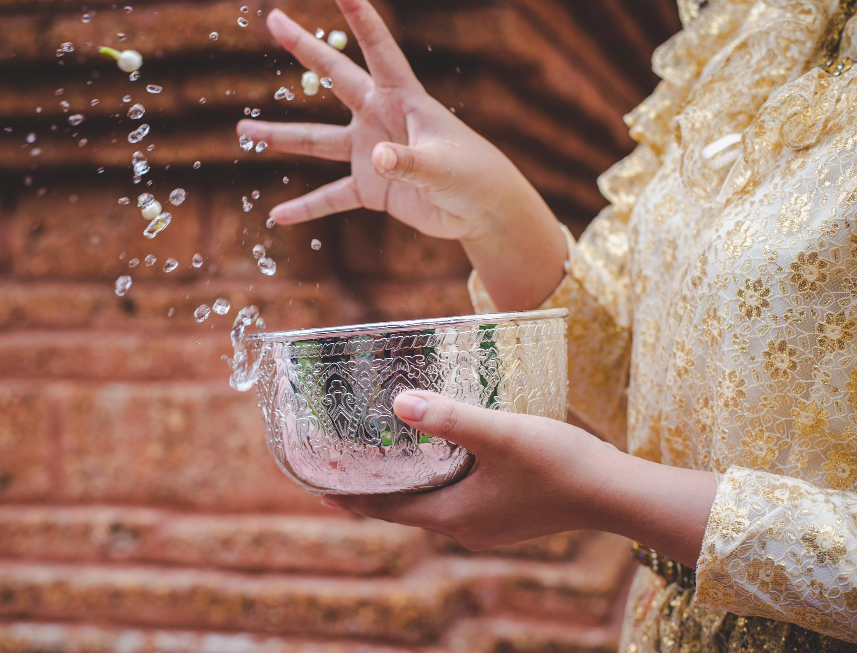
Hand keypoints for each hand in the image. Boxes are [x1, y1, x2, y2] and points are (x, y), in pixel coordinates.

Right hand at [237, 0, 567, 308]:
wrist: (482, 211)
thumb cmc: (472, 177)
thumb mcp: (443, 169)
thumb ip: (411, 162)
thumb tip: (376, 158)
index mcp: (404, 99)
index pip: (379, 48)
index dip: (358, 14)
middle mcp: (380, 118)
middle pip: (335, 78)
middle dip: (304, 48)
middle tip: (273, 19)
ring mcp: (371, 152)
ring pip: (317, 141)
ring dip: (281, 138)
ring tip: (242, 133)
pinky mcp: (370, 187)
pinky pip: (330, 196)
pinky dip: (306, 208)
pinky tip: (278, 216)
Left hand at [325, 391, 718, 564]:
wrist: (614, 492)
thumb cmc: (559, 463)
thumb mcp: (502, 434)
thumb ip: (451, 417)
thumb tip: (399, 403)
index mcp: (454, 515)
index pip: (385, 509)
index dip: (349, 495)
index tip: (315, 481)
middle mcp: (464, 527)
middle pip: (402, 507)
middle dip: (371, 487)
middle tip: (341, 461)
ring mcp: (486, 524)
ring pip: (429, 502)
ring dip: (403, 482)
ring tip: (380, 454)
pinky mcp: (504, 514)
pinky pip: (454, 498)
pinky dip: (433, 480)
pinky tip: (437, 456)